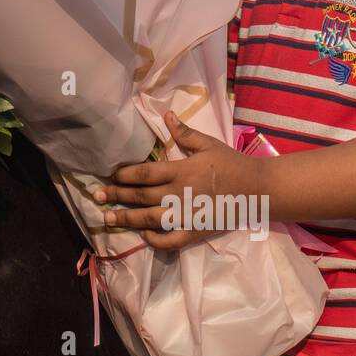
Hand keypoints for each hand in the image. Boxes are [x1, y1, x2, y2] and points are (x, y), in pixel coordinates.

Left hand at [90, 111, 263, 250]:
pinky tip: (143, 236)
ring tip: (107, 218)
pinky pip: (172, 240)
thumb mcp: (208, 144)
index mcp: (181, 171)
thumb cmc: (232, 164)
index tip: (110, 176)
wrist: (259, 189)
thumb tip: (166, 115)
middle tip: (96, 197)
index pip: (145, 173)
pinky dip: (156, 241)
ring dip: (127, 219)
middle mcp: (180, 194)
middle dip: (117, 196)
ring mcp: (187, 215)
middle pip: (142, 196)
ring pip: (151, 219)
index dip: (124, 175)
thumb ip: (184, 133)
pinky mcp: (196, 231)